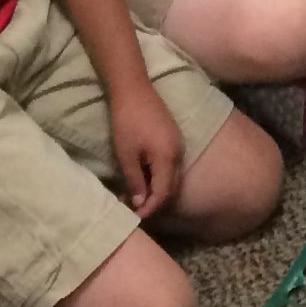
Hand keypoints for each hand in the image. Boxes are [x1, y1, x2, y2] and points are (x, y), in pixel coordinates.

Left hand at [109, 75, 184, 217]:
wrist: (133, 90)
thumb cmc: (127, 123)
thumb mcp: (126, 155)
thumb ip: (135, 180)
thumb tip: (140, 202)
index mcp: (168, 158)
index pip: (164, 192)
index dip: (151, 207)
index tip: (136, 216)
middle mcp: (178, 152)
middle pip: (172, 186)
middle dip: (156, 201)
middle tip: (137, 210)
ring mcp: (178, 143)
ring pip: (172, 175)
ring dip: (158, 189)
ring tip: (138, 196)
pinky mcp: (173, 137)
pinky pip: (171, 164)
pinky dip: (159, 176)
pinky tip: (144, 177)